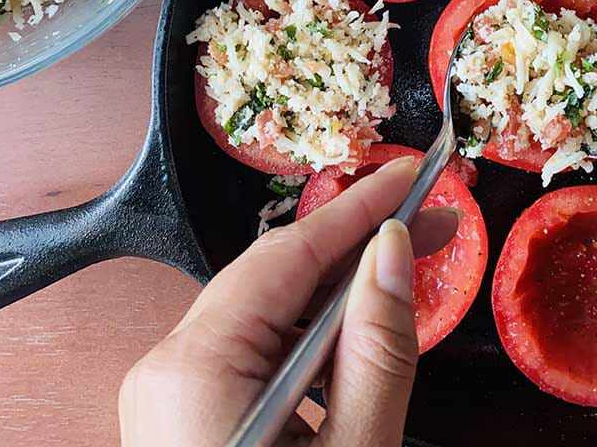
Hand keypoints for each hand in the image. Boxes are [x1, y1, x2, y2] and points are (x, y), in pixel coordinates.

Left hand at [118, 156, 459, 446]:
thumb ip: (376, 351)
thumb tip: (395, 258)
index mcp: (195, 371)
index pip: (287, 256)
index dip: (358, 208)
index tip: (413, 178)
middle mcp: (165, 370)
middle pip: (270, 278)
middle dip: (354, 247)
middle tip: (431, 223)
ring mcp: (165, 395)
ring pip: (261, 314)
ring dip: (334, 293)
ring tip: (406, 273)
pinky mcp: (180, 418)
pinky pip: (249, 353)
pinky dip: (306, 339)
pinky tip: (356, 332)